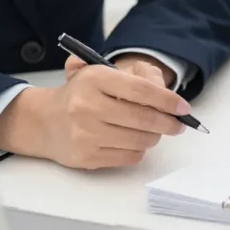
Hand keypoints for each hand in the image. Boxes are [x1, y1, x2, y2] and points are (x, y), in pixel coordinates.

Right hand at [0, 57, 191, 169]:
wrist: (45, 122)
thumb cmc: (84, 95)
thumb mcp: (105, 73)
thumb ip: (140, 75)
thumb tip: (168, 93)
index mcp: (94, 79)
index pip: (142, 90)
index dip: (168, 100)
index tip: (184, 108)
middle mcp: (86, 106)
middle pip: (144, 119)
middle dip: (169, 123)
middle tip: (178, 124)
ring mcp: (85, 134)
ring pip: (140, 140)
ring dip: (154, 137)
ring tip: (152, 131)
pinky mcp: (86, 157)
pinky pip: (129, 157)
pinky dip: (138, 150)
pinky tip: (132, 142)